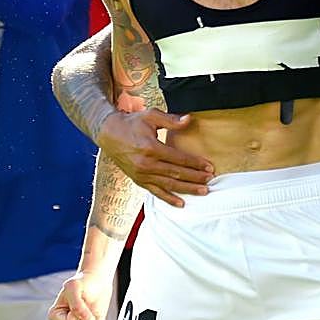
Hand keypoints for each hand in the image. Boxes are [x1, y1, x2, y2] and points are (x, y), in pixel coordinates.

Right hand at [48, 270, 112, 319]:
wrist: (96, 282)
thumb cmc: (82, 282)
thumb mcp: (74, 287)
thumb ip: (77, 305)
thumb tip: (86, 319)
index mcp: (55, 316)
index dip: (78, 314)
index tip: (79, 302)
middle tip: (86, 306)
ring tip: (90, 311)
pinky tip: (95, 314)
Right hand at [97, 110, 212, 206]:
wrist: (108, 134)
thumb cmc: (131, 123)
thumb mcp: (150, 116)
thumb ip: (170, 120)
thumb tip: (189, 119)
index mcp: (151, 148)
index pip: (179, 158)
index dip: (195, 163)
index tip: (209, 167)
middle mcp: (146, 164)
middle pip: (176, 174)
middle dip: (195, 178)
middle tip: (211, 180)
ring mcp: (141, 175)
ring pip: (169, 185)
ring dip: (187, 189)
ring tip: (203, 192)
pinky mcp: (138, 180)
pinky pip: (156, 192)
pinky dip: (169, 199)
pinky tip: (181, 203)